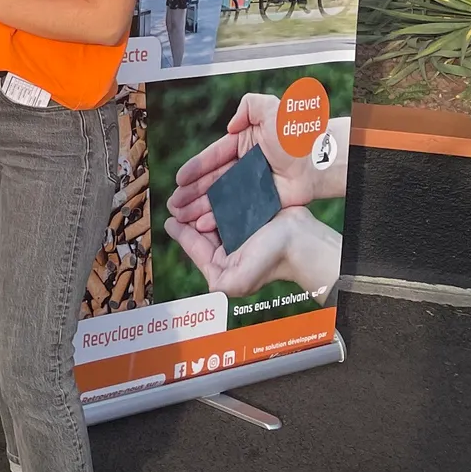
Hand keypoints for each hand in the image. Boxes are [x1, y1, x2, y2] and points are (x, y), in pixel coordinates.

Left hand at [164, 205, 340, 297]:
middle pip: (200, 228)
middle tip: (172, 203)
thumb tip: (199, 278)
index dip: (181, 234)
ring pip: (210, 213)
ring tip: (182, 194)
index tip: (168, 221)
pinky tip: (203, 188)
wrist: (302, 241)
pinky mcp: (247, 210)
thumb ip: (217, 284)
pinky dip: (213, 196)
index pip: (196, 247)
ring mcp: (238, 228)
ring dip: (196, 204)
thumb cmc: (272, 261)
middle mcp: (230, 246)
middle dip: (185, 216)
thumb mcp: (237, 282)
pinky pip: (225, 201)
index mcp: (224, 264)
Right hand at [169, 94, 334, 223]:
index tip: (179, 179)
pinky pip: (237, 212)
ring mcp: (253, 186)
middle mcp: (244, 166)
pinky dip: (220, 219)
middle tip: (174, 203)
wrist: (320, 159)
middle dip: (191, 193)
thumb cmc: (297, 132)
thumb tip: (229, 126)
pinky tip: (205, 225)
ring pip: (220, 198)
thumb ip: (248, 106)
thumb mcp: (270, 107)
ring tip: (182, 216)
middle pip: (212, 182)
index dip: (195, 169)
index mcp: (242, 143)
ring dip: (200, 208)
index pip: (212, 158)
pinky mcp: (263, 203)